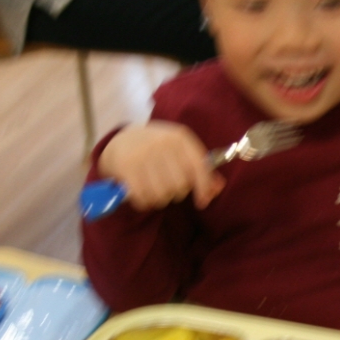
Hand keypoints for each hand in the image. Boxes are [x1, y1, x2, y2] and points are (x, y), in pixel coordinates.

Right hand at [97, 122, 222, 210]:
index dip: (203, 187)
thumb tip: (218, 188)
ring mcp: (143, 154)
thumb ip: (200, 169)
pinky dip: (144, 202)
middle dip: (177, 193)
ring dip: (160, 199)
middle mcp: (163, 143)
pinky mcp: (127, 167)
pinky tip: (142, 194)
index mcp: (180, 137)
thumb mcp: (179, 151)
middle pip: (180, 185)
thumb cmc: (157, 149)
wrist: (121, 139)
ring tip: (154, 189)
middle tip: (168, 187)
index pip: (199, 166)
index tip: (202, 202)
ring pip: (162, 194)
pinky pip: (143, 198)